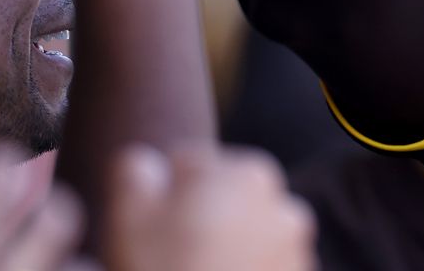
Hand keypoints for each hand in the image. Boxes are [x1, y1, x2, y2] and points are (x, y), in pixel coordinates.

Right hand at [101, 144, 313, 270]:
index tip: (149, 232)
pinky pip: (260, 269)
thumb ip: (135, 172)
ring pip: (243, 237)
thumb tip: (149, 164)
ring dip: (222, 250)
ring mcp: (297, 249)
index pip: (189, 166)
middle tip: (168, 259)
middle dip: (197, 222)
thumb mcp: (126, 216)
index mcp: (247, 172)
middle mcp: (284, 204)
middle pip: (221, 201)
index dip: (159, 198)